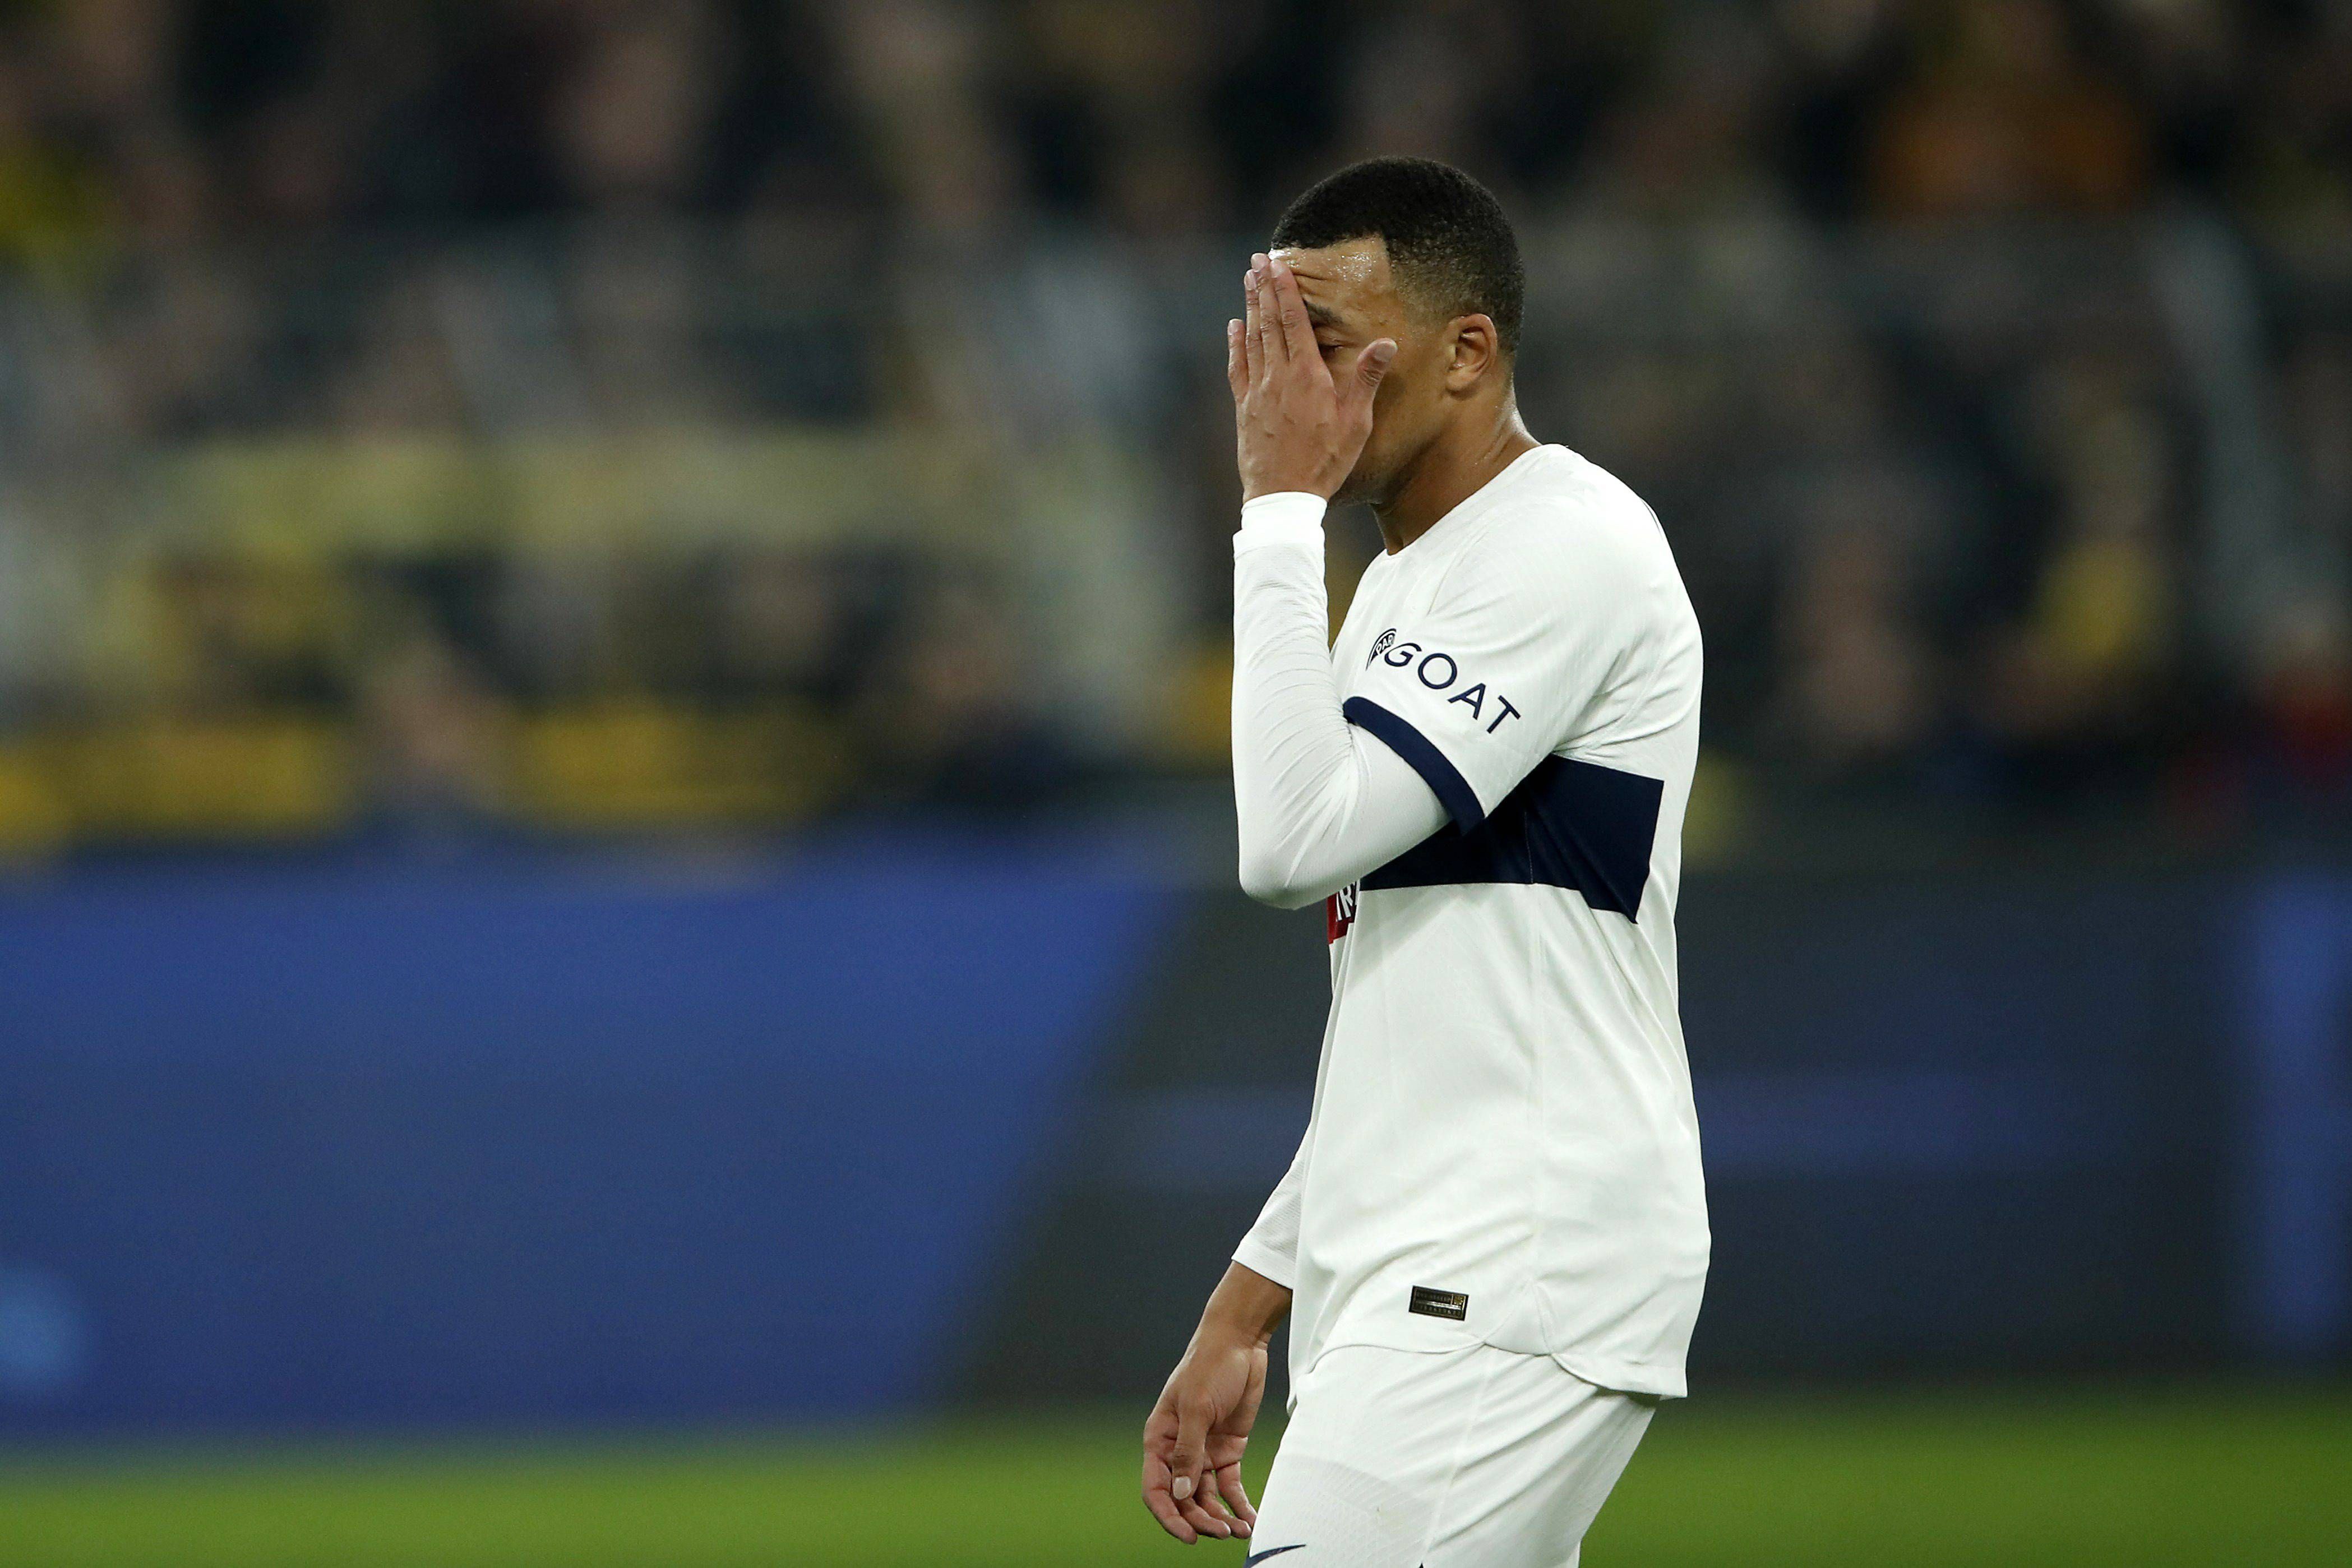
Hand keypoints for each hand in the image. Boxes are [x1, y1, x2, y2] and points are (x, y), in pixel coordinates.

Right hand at [1140, 1328, 1266, 1543]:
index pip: (1156, 1488)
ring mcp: (1204, 1451)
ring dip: (1221, 1516)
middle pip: (1183, 1498)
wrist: (1241, 1342)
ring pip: (1207, 1497)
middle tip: (1224, 1532)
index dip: (1168, 1516)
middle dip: (1201, 1519)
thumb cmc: (1209, 1366)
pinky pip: (1230, 1486)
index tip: (1189, 1536)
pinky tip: (1250, 1520)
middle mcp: (1178, 1450)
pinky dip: (1238, 1504)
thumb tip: (1179, 1493)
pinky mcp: (1228, 1449)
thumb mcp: (1196, 1407)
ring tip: (1242, 1531)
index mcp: (1159, 1439)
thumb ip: (1187, 1451)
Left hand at [1229, 252, 1395, 501]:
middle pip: (1270, 323)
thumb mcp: (1355, 422)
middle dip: (1265, 289)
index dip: (1286, 291)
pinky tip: (1234, 326)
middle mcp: (1278, 377)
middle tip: (1257, 260)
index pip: (1295, 322)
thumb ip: (1366, 379)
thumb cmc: (1325, 461)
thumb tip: (1387, 342)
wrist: (1283, 496)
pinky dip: (1236, 343)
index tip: (1278, 264)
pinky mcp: (1244, 407)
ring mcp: (1257, 391)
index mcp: (1307, 376)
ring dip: (1250, 307)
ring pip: (1252, 339)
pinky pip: (1238, 367)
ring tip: (1248, 280)